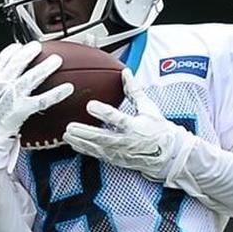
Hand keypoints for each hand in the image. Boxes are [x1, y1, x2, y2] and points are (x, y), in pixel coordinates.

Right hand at [0, 43, 71, 186]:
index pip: (2, 59)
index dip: (12, 51)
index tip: (19, 47)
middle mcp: (2, 84)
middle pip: (19, 63)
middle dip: (30, 53)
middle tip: (39, 47)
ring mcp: (13, 96)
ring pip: (32, 78)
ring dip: (46, 68)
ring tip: (57, 60)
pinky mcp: (22, 109)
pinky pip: (42, 99)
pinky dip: (56, 94)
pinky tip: (67, 88)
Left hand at [63, 68, 192, 180]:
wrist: (166, 154)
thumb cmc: (157, 128)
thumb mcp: (148, 108)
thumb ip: (134, 90)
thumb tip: (125, 72)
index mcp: (135, 126)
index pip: (116, 118)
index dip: (103, 112)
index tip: (89, 105)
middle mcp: (125, 141)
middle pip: (101, 137)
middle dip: (84, 132)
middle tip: (70, 126)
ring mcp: (119, 152)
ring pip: (96, 147)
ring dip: (80, 141)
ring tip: (66, 134)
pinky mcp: (114, 159)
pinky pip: (96, 154)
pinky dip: (84, 149)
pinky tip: (73, 144)